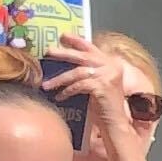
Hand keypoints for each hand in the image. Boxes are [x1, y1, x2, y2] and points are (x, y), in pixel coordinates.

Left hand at [42, 38, 141, 159]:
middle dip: (64, 53)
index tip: (63, 36)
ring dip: (59, 79)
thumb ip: (86, 73)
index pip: (92, 48)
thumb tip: (63, 64)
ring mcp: (109, 75)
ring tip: (46, 85)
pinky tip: (59, 97)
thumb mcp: (95, 85)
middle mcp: (112, 66)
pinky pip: (79, 85)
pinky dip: (67, 90)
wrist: (115, 124)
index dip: (77, 41)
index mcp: (111, 63)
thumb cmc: (103, 107)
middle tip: (48, 52)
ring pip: (78, 72)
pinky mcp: (103, 86)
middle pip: (83, 56)